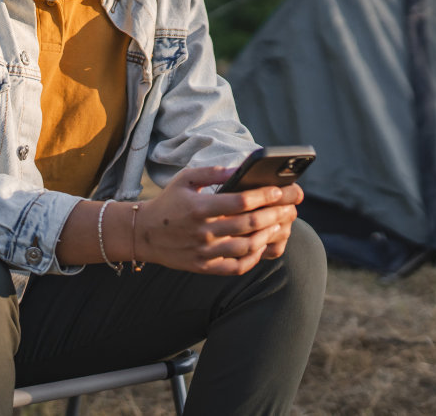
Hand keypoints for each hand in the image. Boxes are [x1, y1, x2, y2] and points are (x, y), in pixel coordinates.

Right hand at [132, 165, 302, 274]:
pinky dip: (254, 258)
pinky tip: (263, 245)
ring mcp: (204, 252)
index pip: (240, 202)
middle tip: (291, 207)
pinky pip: (236, 267)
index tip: (280, 191)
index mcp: (199, 208)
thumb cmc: (169, 202)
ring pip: (247, 248)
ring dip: (269, 235)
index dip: (263, 196)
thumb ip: (213, 172)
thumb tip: (240, 169)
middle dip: (275, 214)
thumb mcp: (185, 179)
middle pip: (249, 225)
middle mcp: (203, 232)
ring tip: (281, 224)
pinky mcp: (204, 267)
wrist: (144, 233)